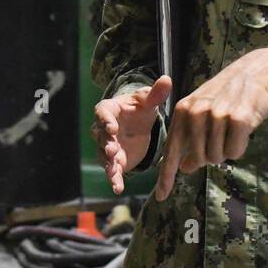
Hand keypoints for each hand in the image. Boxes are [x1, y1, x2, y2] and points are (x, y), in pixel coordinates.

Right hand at [91, 76, 171, 194]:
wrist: (138, 126)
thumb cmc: (139, 109)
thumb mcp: (148, 101)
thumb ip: (156, 93)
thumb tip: (166, 79)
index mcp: (109, 110)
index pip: (103, 113)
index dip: (105, 120)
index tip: (112, 127)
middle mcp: (103, 129)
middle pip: (100, 136)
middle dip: (105, 144)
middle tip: (112, 150)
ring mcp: (107, 146)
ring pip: (103, 156)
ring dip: (108, 164)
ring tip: (113, 174)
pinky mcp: (114, 161)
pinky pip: (111, 171)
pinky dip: (113, 179)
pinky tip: (118, 188)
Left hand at [153, 48, 267, 201]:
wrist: (257, 71)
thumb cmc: (229, 94)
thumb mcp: (204, 112)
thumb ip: (192, 139)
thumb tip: (185, 168)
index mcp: (183, 110)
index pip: (172, 149)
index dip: (167, 175)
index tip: (160, 196)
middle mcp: (196, 112)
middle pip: (201, 158)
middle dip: (214, 154)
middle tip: (224, 133)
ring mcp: (216, 115)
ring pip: (218, 157)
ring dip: (228, 148)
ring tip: (234, 127)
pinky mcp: (238, 119)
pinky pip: (235, 152)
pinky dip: (241, 146)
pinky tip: (244, 128)